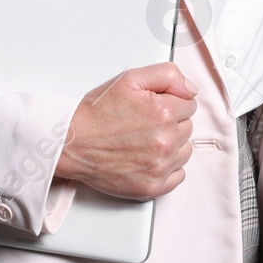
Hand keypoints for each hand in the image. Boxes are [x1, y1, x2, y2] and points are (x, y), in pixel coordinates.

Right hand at [53, 62, 197, 199]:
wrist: (72, 142)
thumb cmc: (97, 113)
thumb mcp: (130, 79)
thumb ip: (168, 75)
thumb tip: (190, 90)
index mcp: (163, 112)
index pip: (189, 104)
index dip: (170, 102)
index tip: (153, 107)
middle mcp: (165, 140)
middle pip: (187, 127)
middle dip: (171, 123)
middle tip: (143, 123)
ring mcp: (159, 166)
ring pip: (185, 150)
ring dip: (172, 145)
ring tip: (144, 140)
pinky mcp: (152, 187)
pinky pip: (178, 175)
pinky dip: (168, 168)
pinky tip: (149, 158)